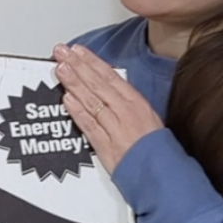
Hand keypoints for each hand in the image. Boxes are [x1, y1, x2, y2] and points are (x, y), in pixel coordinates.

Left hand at [52, 43, 162, 172]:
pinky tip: (67, 99)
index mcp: (136, 102)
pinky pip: (90, 126)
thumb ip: (126, 102)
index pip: (110, 76)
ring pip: (92, 101)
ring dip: (74, 83)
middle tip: (62, 52)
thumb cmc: (154, 147)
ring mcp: (115, 128)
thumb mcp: (147, 116)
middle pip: (97, 84)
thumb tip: (109, 87)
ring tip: (61, 69)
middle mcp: (125, 112)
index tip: (78, 50)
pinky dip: (78, 112)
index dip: (92, 62)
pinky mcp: (106, 146)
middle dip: (78, 66)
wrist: (161, 172)